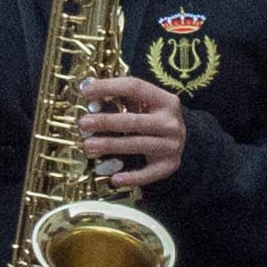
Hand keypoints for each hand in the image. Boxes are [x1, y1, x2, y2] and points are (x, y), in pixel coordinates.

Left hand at [74, 74, 185, 189]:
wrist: (182, 141)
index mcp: (165, 100)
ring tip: (89, 146)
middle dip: (106, 121)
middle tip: (84, 123)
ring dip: (111, 145)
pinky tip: (114, 179)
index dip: (109, 87)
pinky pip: (148, 173)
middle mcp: (171, 122)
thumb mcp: (146, 103)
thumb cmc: (154, 119)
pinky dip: (132, 177)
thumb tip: (88, 89)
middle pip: (135, 120)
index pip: (135, 87)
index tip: (86, 91)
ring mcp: (172, 145)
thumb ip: (122, 97)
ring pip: (138, 144)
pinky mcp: (170, 165)